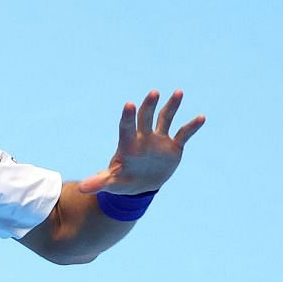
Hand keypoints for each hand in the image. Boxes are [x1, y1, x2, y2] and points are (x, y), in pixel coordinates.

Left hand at [75, 90, 204, 195]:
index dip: (128, 116)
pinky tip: (201, 117)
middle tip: (153, 93)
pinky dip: (192, 126)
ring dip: (171, 106)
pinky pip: (183, 134)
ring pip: (165, 119)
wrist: (140, 186)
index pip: (126, 127)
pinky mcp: (173, 146)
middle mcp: (144, 137)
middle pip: (146, 117)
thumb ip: (99, 182)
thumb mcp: (111, 183)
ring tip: (178, 93)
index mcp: (128, 143)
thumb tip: (81, 188)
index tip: (129, 105)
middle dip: (149, 106)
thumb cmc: (122, 181)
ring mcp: (159, 139)